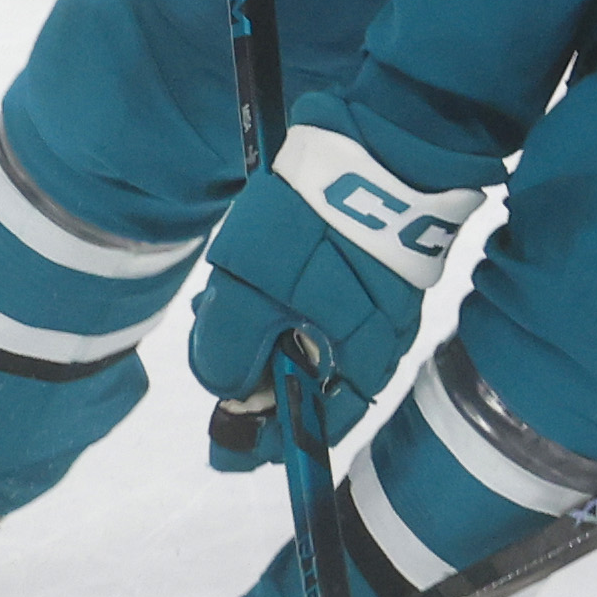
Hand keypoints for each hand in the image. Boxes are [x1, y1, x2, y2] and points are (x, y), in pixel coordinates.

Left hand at [188, 125, 483, 464]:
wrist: (376, 147)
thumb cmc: (313, 229)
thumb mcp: (248, 295)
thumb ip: (230, 353)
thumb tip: (226, 393)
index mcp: (355, 366)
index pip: (309, 430)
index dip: (262, 443)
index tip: (224, 449)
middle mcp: (377, 348)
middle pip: (307, 387)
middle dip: (254, 376)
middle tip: (214, 335)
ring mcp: (383, 308)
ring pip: (312, 345)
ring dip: (265, 335)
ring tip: (225, 298)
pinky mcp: (377, 271)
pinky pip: (324, 310)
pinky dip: (286, 307)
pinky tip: (257, 276)